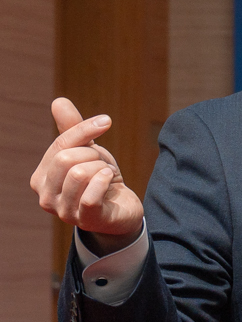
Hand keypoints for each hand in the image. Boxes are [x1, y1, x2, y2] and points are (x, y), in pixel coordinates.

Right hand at [31, 98, 144, 251]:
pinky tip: (111, 181)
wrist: (121, 211)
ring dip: (103, 169)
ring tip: (107, 176)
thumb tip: (58, 101)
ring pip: (80, 173)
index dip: (84, 130)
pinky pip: (90, 195)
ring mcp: (63, 211)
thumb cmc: (99, 179)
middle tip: (103, 164)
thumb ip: (72, 130)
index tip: (106, 121)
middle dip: (94, 155)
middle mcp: (45, 197)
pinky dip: (105, 181)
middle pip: (67, 158)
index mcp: (40, 178)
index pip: (60, 145)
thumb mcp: (87, 151)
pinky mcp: (85, 220)